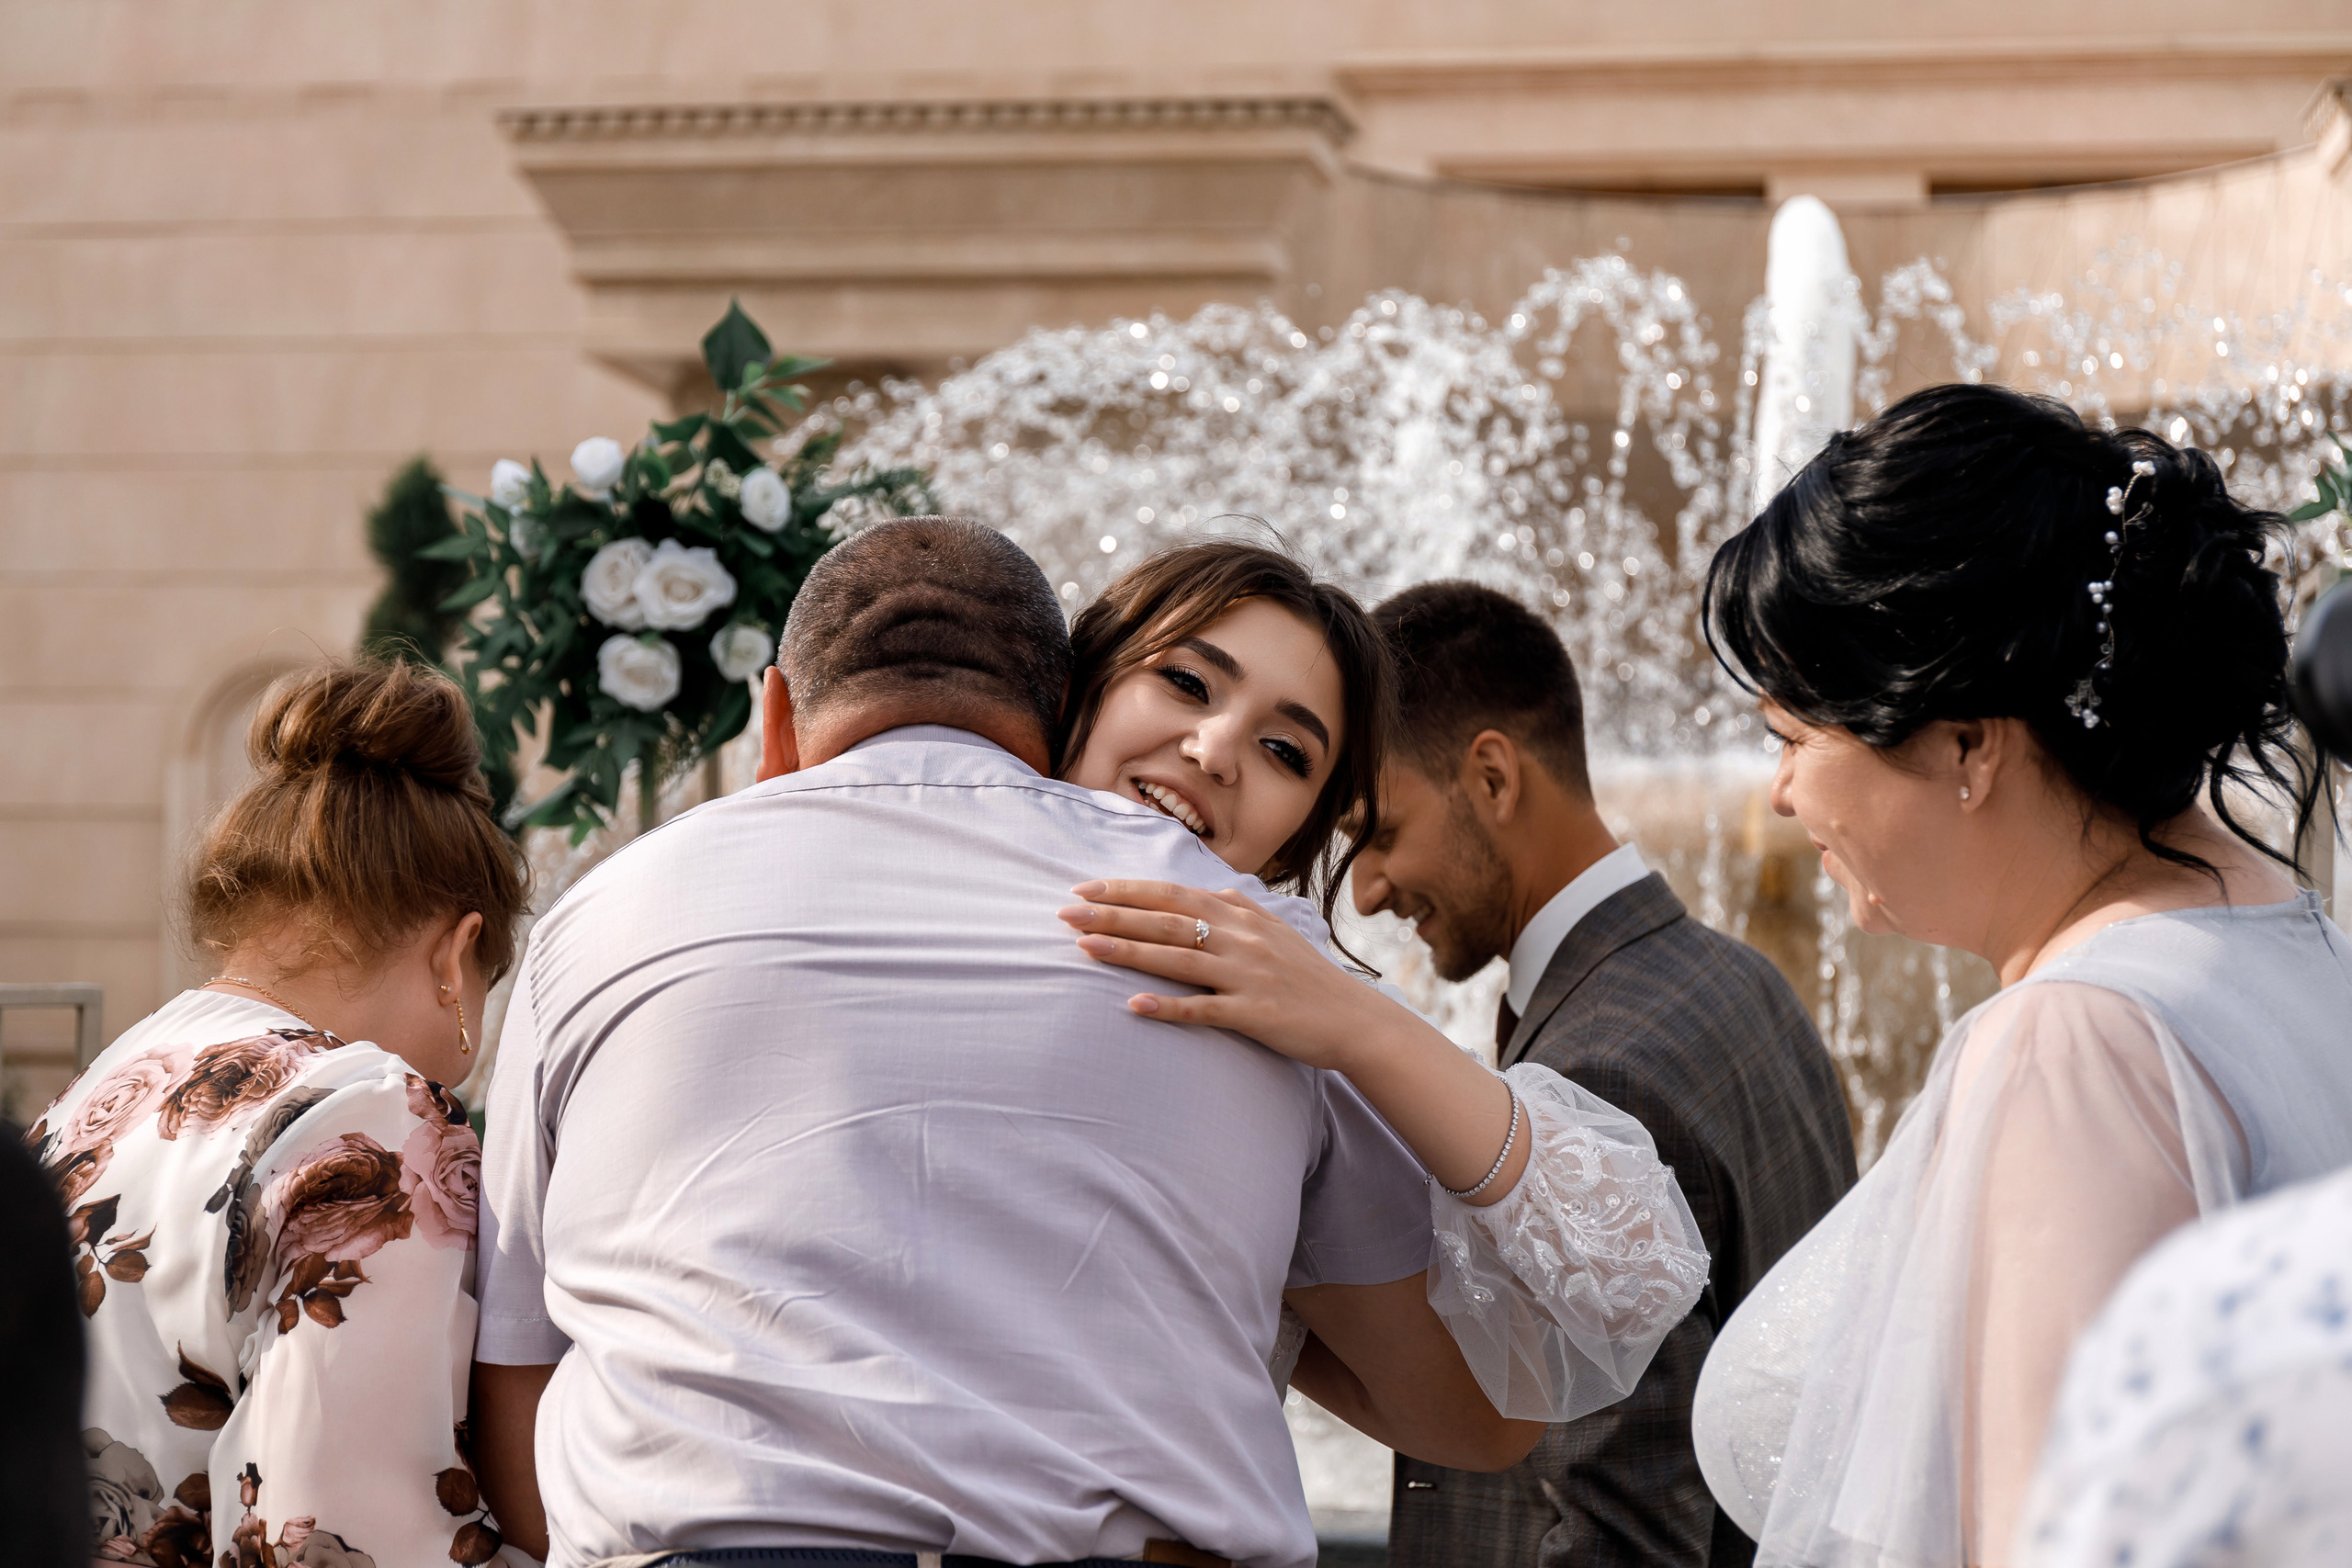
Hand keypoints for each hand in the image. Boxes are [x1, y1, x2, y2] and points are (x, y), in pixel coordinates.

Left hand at [1057, 879, 1387, 1071]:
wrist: (1354, 1019)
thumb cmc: (1308, 977)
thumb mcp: (1277, 931)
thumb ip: (1241, 908)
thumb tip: (1212, 891)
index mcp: (1240, 916)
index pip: (1173, 894)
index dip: (1126, 890)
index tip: (1084, 889)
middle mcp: (1240, 938)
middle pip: (1167, 920)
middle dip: (1113, 914)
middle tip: (1065, 913)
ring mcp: (1247, 975)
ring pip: (1178, 958)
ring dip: (1129, 951)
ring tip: (1085, 948)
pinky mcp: (1255, 1013)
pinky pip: (1204, 1009)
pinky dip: (1168, 1007)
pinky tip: (1133, 1006)